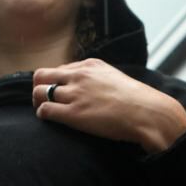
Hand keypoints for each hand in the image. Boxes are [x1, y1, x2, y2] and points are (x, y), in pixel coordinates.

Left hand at [32, 59, 185, 151]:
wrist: (147, 113)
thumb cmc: (138, 100)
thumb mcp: (116, 78)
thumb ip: (100, 79)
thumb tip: (93, 89)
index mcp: (90, 65)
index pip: (60, 68)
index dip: (55, 81)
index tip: (58, 91)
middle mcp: (79, 76)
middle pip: (42, 75)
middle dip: (39, 87)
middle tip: (43, 100)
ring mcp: (75, 94)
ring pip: (39, 92)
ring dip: (38, 101)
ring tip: (44, 110)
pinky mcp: (73, 114)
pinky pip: (45, 110)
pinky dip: (43, 114)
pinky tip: (49, 119)